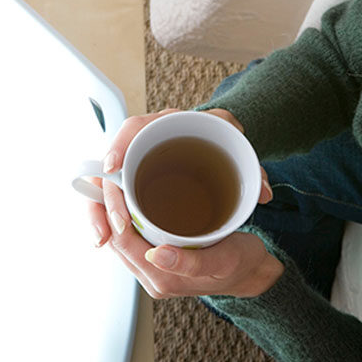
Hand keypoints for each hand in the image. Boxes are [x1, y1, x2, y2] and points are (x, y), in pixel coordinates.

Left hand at [87, 108, 279, 297]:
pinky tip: (130, 196)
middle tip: (109, 173)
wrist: (250, 271)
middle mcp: (151, 277)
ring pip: (120, 237)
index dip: (112, 211)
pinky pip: (132, 237)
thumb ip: (190, 263)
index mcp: (163, 279)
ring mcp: (151, 270)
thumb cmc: (240, 263)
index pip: (121, 241)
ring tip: (115, 179)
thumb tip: (156, 255)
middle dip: (107, 207)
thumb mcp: (223, 260)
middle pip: (114, 239)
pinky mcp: (155, 261)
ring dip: (115, 210)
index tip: (113, 180)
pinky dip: (128, 216)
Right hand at [91, 108, 272, 246]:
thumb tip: (262, 193)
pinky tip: (104, 237)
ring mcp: (136, 162)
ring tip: (102, 237)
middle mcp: (145, 141)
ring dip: (99, 210)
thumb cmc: (225, 145)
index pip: (134, 128)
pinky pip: (111, 198)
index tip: (112, 167)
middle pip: (110, 161)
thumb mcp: (240, 152)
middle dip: (104, 194)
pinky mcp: (133, 182)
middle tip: (114, 224)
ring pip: (105, 183)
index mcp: (168, 124)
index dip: (120, 145)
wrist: (221, 145)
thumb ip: (253, 171)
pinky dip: (105, 215)